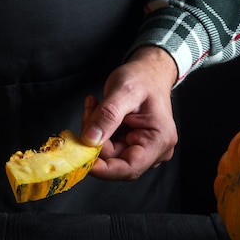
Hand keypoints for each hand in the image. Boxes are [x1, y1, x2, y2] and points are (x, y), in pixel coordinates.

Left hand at [81, 46, 178, 179]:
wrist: (148, 70)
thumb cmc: (143, 77)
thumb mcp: (124, 91)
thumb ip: (108, 115)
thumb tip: (90, 140)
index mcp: (159, 141)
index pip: (129, 168)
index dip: (103, 169)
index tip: (81, 157)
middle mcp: (153, 150)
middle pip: (114, 159)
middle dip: (94, 139)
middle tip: (90, 111)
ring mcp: (141, 148)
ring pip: (106, 152)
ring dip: (93, 131)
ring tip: (95, 105)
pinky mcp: (129, 143)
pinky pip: (105, 143)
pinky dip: (96, 128)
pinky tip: (96, 109)